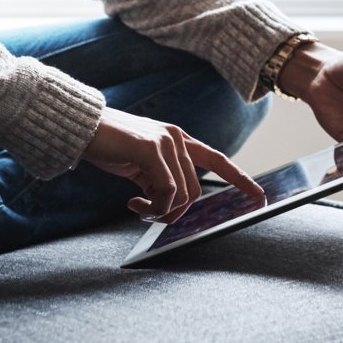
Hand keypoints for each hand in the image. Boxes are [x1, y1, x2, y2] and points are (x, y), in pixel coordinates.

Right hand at [81, 106, 267, 222]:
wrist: (82, 128)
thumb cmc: (109, 146)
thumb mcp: (141, 164)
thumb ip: (160, 177)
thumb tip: (169, 205)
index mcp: (178, 139)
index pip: (217, 159)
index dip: (240, 178)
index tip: (259, 196)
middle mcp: (178, 137)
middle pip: (194, 191)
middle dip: (173, 212)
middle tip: (147, 215)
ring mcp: (167, 141)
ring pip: (182, 195)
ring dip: (159, 212)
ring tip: (137, 207)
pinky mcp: (152, 149)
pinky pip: (166, 192)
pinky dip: (151, 207)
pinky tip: (131, 202)